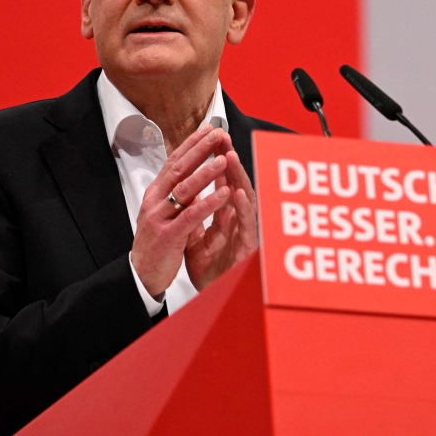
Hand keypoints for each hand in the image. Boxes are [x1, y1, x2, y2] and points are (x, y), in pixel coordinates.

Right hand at [131, 125, 232, 295]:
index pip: (173, 161)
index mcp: (155, 193)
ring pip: (184, 189)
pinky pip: (191, 216)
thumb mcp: (163, 213)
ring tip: (224, 159)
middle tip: (218, 134)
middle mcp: (155, 201)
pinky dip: (208, 203)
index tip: (208, 129)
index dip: (191, 144)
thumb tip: (190, 174)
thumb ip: (175, 194)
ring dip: (206, 173)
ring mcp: (160, 217)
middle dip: (200, 150)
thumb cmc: (156, 243)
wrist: (140, 274)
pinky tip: (224, 193)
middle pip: (179, 169)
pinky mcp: (168, 236)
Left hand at [184, 141, 258, 290]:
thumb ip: (195, 216)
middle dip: (228, 160)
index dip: (215, 161)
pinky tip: (237, 192)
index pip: (221, 183)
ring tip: (229, 156)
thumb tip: (187, 193)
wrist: (212, 300)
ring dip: (238, 177)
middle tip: (221, 136)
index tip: (208, 139)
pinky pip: (247, 226)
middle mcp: (236, 221)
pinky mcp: (247, 249)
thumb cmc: (210, 272)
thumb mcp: (196, 239)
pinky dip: (242, 208)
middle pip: (235, 184)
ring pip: (244, 200)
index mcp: (224, 217)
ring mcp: (244, 233)